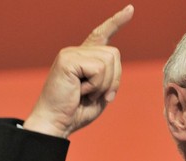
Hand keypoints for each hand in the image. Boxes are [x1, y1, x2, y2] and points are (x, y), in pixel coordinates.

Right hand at [24, 5, 133, 137]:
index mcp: (83, 58)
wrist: (55, 123)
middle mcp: (76, 52)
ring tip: (85, 94)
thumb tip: (112, 62)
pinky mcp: (68, 59)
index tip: (130, 9)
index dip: (116, 22)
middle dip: (113, 80)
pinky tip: (80, 92)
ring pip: (109, 61)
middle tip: (96, 95)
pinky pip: (99, 69)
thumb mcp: (100, 94)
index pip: (101, 34)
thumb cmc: (76, 112)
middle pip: (114, 54)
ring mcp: (70, 54)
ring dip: (103, 84)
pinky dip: (96, 85)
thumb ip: (109, 77)